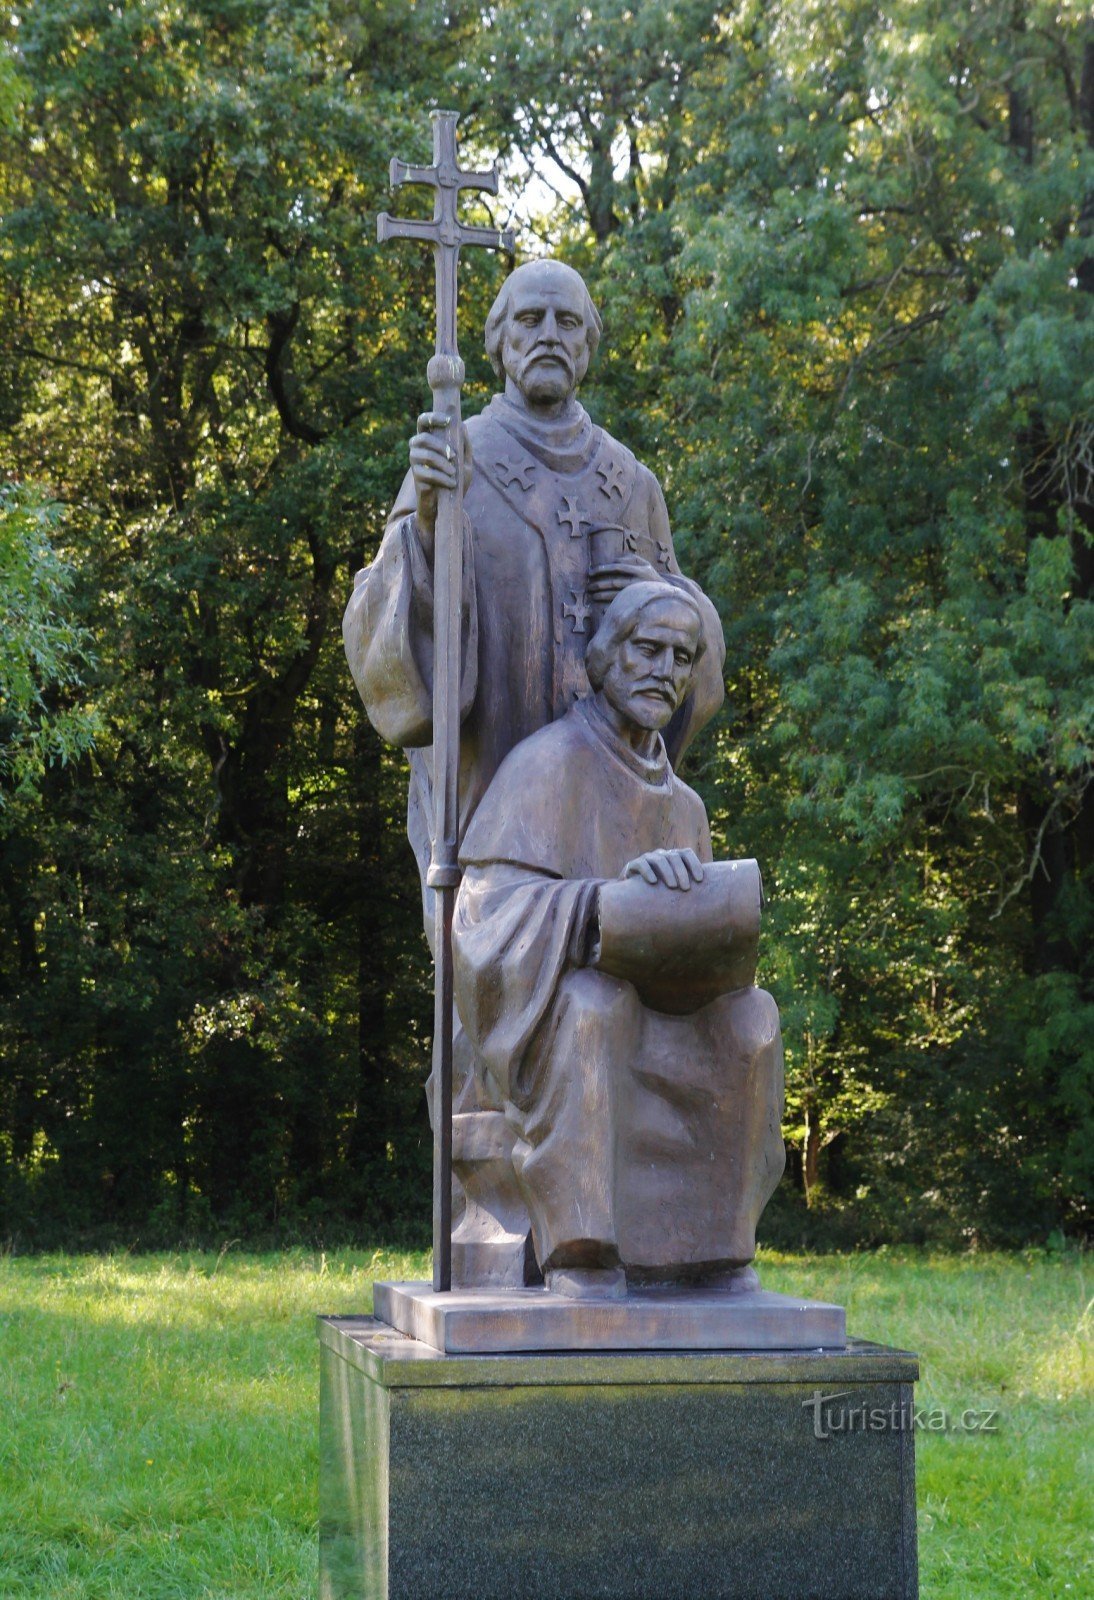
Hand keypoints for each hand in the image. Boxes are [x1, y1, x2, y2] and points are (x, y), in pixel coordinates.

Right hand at [409, 412, 472, 547]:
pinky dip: (442, 478)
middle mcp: (418, 450)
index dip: (433, 417)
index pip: (423, 422)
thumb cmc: (456, 481)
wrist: (448, 506)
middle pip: (422, 437)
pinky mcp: (416, 479)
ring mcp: (415, 464)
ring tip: (454, 473)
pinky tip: (451, 483)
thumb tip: (462, 426)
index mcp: (429, 441)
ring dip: (442, 462)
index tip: (449, 420)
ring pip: (424, 454)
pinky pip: (427, 474)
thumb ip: (464, 446)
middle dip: (439, 444)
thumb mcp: (465, 463)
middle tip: (453, 455)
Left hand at [586, 557, 660, 606]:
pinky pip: (620, 603)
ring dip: (602, 595)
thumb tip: (614, 559)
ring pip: (616, 594)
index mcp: (641, 569)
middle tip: (589, 586)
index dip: (603, 569)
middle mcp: (639, 581)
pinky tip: (600, 603)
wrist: (667, 593)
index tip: (591, 572)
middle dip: (600, 584)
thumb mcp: (644, 564)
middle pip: (615, 582)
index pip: (618, 567)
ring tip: (592, 594)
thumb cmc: (650, 576)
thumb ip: (630, 558)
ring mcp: (638, 593)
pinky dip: (609, 604)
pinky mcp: (636, 603)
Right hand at [622, 848, 704, 889]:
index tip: (700, 880)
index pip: (686, 853)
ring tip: (673, 887)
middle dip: (682, 872)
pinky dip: (648, 871)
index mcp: (673, 857)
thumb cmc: (659, 891)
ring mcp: (647, 858)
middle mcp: (661, 855)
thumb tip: (710, 897)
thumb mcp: (674, 887)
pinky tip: (653, 882)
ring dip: (667, 872)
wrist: (632, 892)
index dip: (694, 864)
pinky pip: (641, 864)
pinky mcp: (633, 865)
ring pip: (659, 859)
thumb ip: (687, 886)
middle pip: (674, 857)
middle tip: (686, 888)